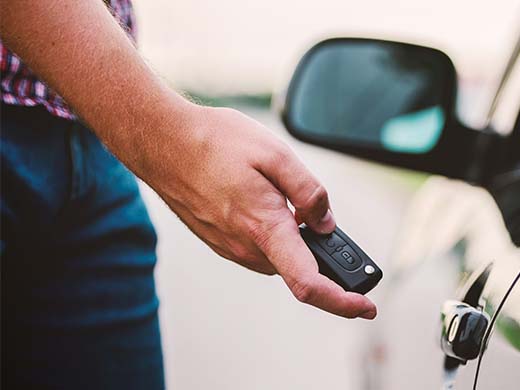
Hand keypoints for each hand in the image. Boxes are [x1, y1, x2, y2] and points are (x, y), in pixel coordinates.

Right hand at [142, 104, 376, 318]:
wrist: (163, 142)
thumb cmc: (215, 142)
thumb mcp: (275, 154)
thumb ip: (309, 193)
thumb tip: (326, 223)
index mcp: (264, 228)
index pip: (309, 282)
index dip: (342, 301)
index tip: (365, 306)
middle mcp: (245, 247)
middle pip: (296, 266)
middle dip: (315, 249)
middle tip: (316, 215)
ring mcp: (228, 247)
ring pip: (276, 255)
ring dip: (289, 237)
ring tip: (276, 195)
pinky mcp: (218, 241)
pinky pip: (256, 247)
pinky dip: (270, 233)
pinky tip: (258, 201)